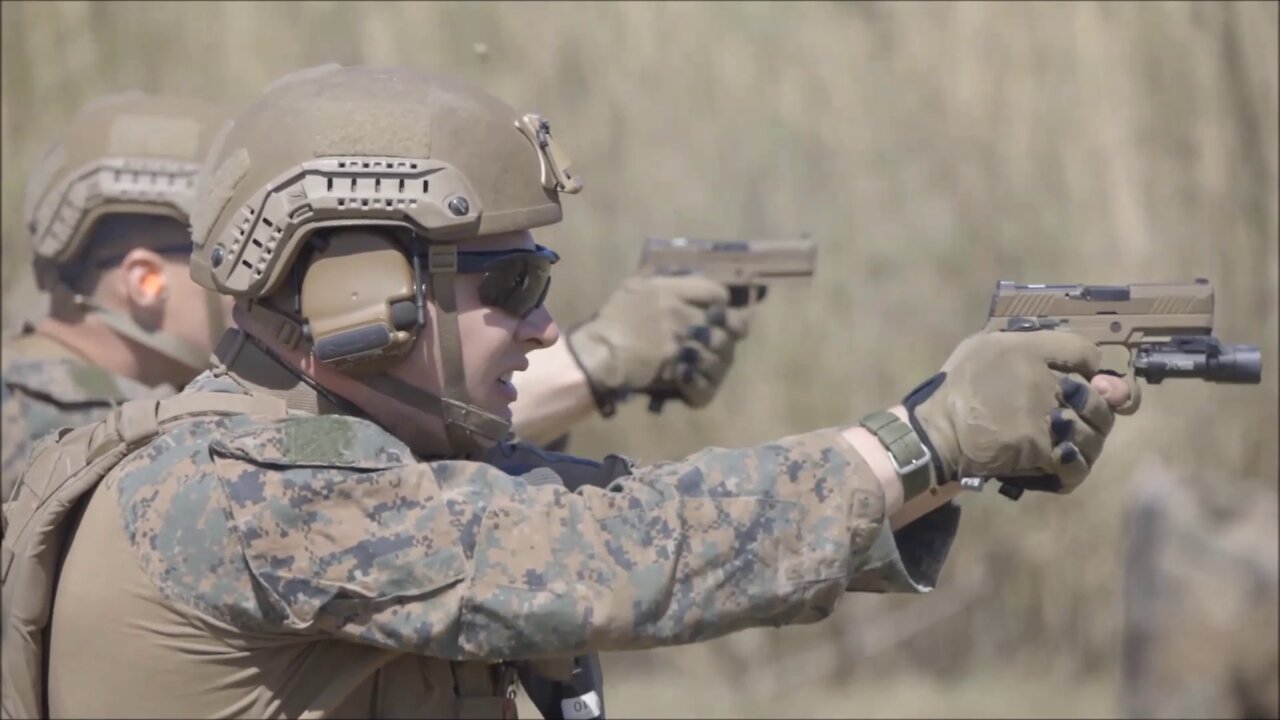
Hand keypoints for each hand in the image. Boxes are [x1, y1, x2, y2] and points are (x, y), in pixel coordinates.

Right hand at [566, 275, 752, 411]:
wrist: (598, 355)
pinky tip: (697, 379)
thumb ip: (661, 281)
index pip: (717, 292)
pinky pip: (705, 379)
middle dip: (732, 331)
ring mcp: (682, 345)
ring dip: (719, 358)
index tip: (719, 311)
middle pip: (728, 323)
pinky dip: (704, 382)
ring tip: (711, 361)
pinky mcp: (678, 371)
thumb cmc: (612, 320)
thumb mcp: (633, 287)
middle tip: (729, 337)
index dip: (723, 303)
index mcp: (671, 291)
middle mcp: (682, 315)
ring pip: (721, 353)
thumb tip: (684, 279)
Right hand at [902, 331, 1137, 493]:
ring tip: (1068, 444)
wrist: (937, 434)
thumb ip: (1023, 347)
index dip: (1091, 368)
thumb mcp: (982, 348)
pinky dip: (1074, 467)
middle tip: (1079, 419)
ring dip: (1086, 441)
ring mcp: (1045, 416)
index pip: (1085, 351)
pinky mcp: (1040, 449)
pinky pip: (1076, 463)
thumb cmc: (957, 390)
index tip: (1084, 380)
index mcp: (1027, 349)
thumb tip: (1061, 357)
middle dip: (1096, 409)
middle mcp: (1043, 378)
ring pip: (1094, 432)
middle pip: (1099, 396)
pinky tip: (1063, 464)